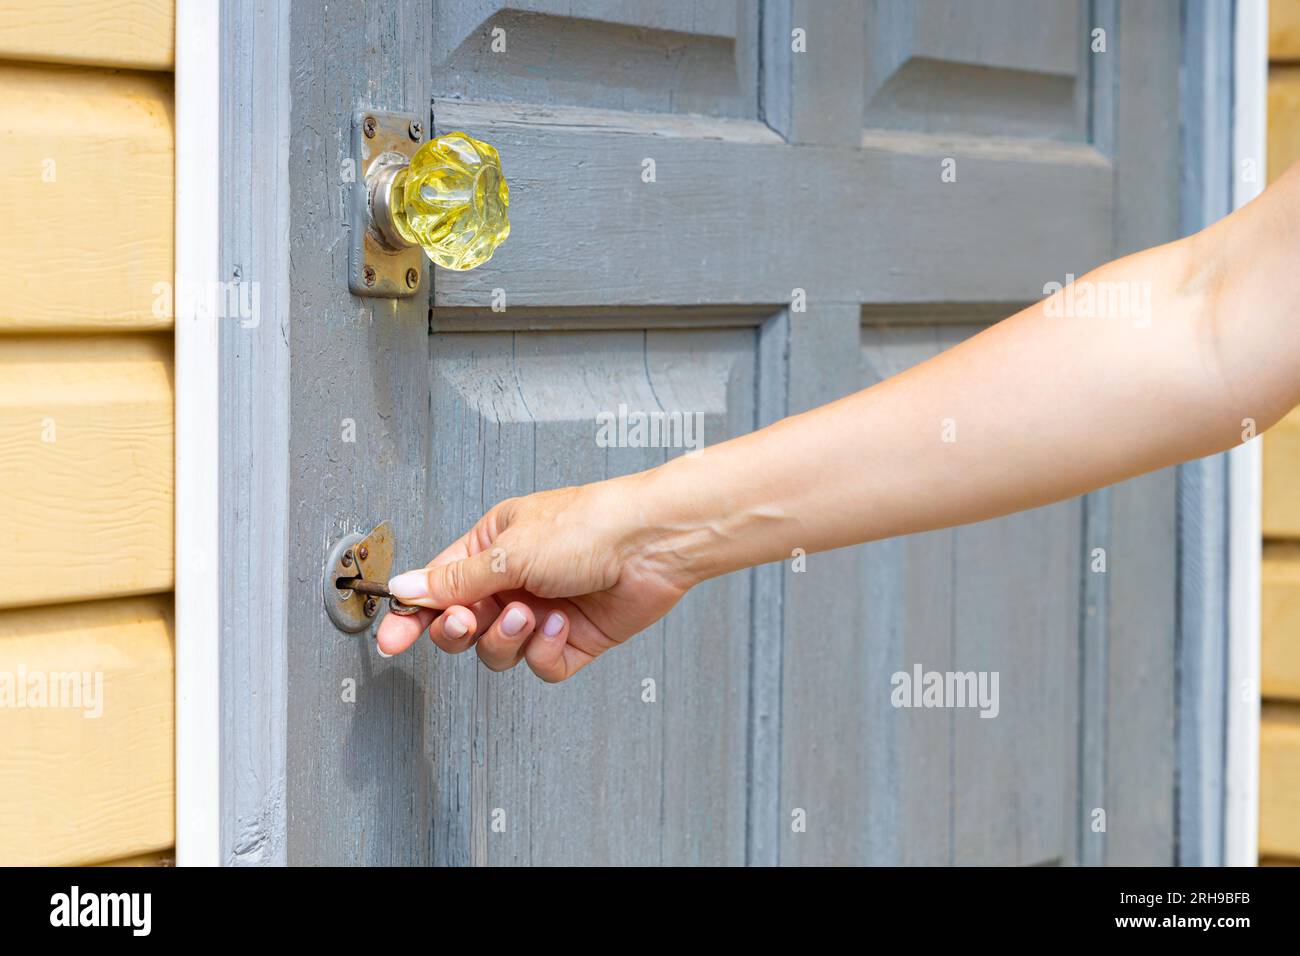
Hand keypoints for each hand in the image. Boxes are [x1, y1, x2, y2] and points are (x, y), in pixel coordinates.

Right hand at [375, 475, 694, 681]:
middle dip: (462, 630)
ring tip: (533, 614)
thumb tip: (408, 587)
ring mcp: (541, 613)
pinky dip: (546, 650)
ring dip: (508, 639)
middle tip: (472, 620)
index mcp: (490, 547)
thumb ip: (456, 579)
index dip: (411, 615)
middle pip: (462, 627)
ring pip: (497, 652)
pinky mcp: (570, 640)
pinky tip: (563, 624)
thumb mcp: (511, 550)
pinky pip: (539, 666)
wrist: (652, 544)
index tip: (391, 640)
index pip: (437, 587)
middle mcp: (513, 581)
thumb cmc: (589, 526)